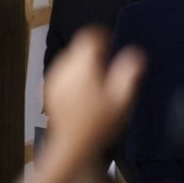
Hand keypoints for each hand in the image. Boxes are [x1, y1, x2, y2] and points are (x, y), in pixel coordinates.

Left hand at [42, 28, 143, 153]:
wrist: (73, 146)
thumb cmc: (101, 122)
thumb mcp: (123, 98)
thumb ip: (129, 72)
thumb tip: (136, 52)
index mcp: (83, 66)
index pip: (89, 36)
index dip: (103, 38)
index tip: (113, 51)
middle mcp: (64, 67)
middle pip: (79, 47)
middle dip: (95, 54)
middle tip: (109, 74)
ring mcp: (53, 79)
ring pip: (70, 59)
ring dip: (84, 65)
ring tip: (96, 85)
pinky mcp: (48, 89)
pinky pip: (62, 72)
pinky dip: (73, 76)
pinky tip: (82, 94)